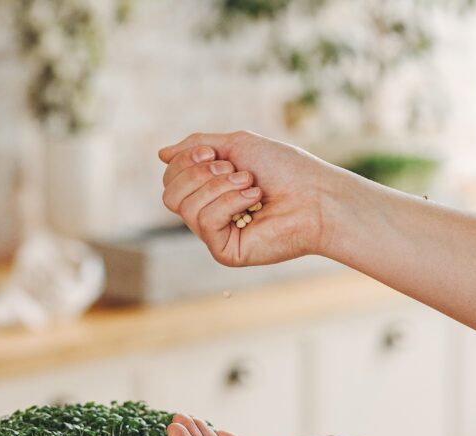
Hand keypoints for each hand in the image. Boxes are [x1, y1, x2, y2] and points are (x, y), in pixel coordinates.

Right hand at [157, 131, 350, 266]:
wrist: (315, 194)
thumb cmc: (284, 169)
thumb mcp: (235, 144)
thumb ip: (196, 146)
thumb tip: (160, 153)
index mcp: (209, 191)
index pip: (171, 178)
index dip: (186, 161)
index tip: (215, 153)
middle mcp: (209, 215)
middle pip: (169, 194)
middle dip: (199, 174)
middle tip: (236, 170)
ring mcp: (217, 236)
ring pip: (185, 207)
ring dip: (219, 186)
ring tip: (251, 185)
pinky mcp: (226, 252)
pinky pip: (205, 222)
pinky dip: (229, 203)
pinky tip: (254, 202)